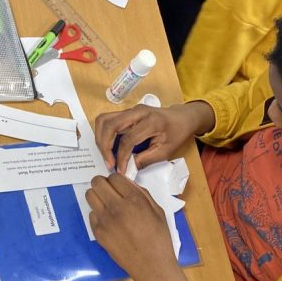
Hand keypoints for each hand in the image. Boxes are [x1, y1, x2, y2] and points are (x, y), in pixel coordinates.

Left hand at [86, 174, 198, 280]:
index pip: (114, 177)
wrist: (151, 266)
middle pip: (97, 183)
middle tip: (110, 192)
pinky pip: (91, 214)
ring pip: (90, 196)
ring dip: (97, 196)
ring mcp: (104, 220)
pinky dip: (98, 214)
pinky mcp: (98, 232)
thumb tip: (127, 184)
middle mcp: (116, 207)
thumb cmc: (159, 238)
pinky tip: (109, 222)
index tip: (120, 187)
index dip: (117, 181)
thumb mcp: (157, 211)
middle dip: (103, 184)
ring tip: (108, 205)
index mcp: (134, 200)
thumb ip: (142, 194)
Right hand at [94, 101, 214, 174]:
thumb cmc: (176, 133)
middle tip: (109, 163)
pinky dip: (103, 134)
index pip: (128, 139)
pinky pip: (107, 120)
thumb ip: (145, 160)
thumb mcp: (165, 151)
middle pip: (110, 125)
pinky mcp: (126, 112)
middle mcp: (138, 112)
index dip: (121, 157)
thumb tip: (127, 169)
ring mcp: (130, 110)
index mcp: (151, 121)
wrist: (181, 117)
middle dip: (104, 146)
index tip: (120, 170)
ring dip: (100, 139)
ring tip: (106, 155)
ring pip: (104, 120)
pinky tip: (109, 147)